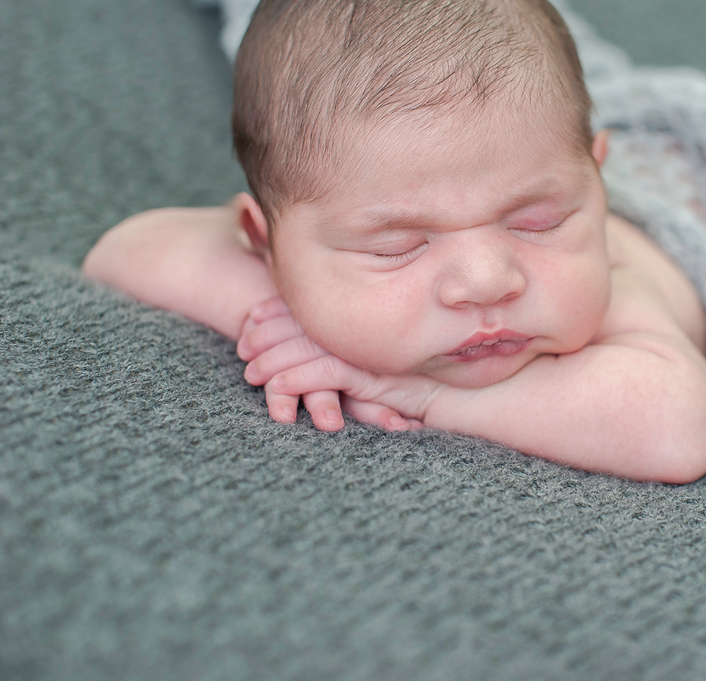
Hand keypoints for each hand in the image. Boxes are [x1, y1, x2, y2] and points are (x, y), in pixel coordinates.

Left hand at [237, 296, 425, 431]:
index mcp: (365, 318)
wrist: (462, 399)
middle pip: (308, 322)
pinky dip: (298, 379)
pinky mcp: (375, 375)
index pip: (315, 306)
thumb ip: (356, 351)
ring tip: (251, 373)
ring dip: (275, 359)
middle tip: (243, 345)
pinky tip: (276, 387)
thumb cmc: (427, 383)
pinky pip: (328, 372)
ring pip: (311, 346)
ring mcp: (369, 350)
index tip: (254, 315)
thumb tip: (317, 341)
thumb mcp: (384, 362)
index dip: (280, 308)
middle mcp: (365, 329)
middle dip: (269, 332)